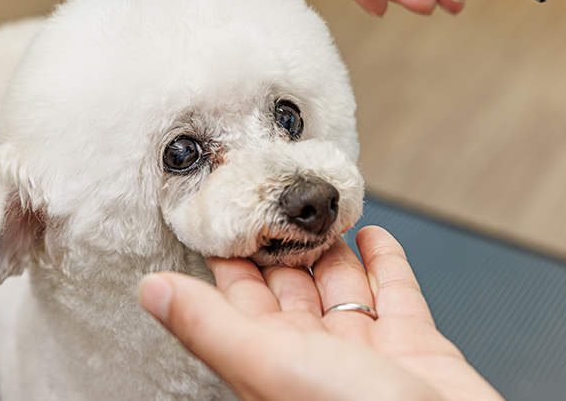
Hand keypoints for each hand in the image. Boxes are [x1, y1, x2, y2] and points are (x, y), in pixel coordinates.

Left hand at [138, 226, 504, 400]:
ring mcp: (367, 352)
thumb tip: (150, 291)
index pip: (238, 298)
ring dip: (331, 246)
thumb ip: (210, 325)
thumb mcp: (270, 364)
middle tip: (274, 201)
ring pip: (341, 285)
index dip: (229, 257)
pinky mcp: (415, 346)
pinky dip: (385, 260)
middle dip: (282, 244)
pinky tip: (374, 234)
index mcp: (273, 360)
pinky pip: (395, 292)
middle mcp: (316, 357)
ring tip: (319, 210)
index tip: (221, 216)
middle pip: (290, 287)